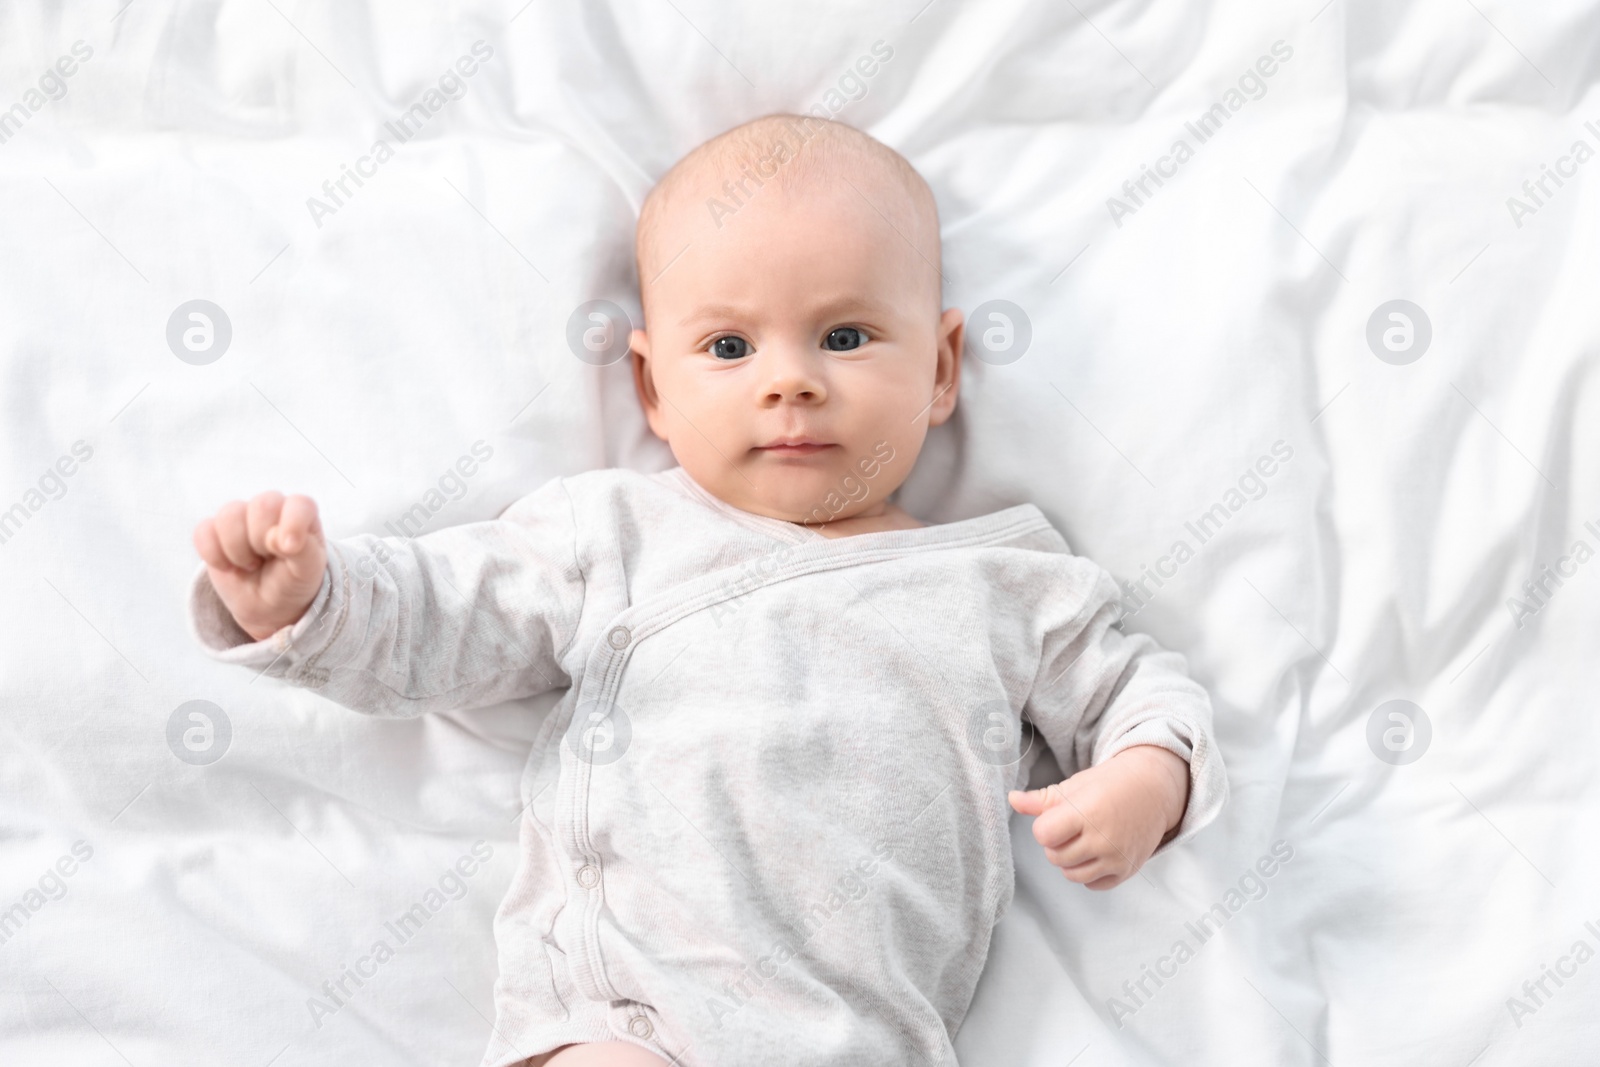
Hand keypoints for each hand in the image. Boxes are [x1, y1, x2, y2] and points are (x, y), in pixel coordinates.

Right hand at [193, 492, 325, 640]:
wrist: (269, 605)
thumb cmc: (294, 580)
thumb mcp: (309, 570)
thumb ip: (303, 550)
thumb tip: (274, 537)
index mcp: (301, 513)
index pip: (299, 504)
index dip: (293, 524)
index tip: (289, 550)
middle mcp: (271, 507)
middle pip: (262, 505)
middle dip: (264, 541)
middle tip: (268, 559)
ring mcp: (240, 517)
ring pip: (229, 516)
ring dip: (239, 550)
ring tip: (252, 564)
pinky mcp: (213, 531)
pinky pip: (203, 532)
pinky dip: (214, 556)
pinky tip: (230, 567)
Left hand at [1008, 745, 1189, 889]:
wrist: (1153, 790)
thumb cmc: (1108, 784)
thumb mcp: (1074, 786)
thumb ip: (1041, 799)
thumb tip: (1011, 799)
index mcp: (1086, 813)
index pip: (1044, 835)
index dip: (1044, 827)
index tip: (1056, 818)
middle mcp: (1102, 839)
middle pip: (1055, 857)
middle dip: (1056, 843)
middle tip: (1071, 828)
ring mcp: (1116, 858)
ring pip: (1072, 874)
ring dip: (1070, 860)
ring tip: (1082, 840)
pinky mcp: (1126, 871)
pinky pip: (1093, 884)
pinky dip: (1089, 872)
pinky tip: (1096, 852)